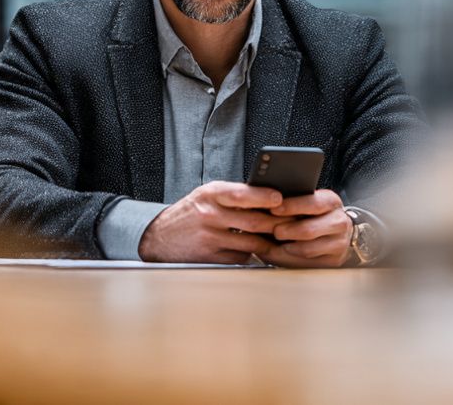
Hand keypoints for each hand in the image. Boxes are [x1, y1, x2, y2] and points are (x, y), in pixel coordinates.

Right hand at [138, 181, 293, 263]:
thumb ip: (233, 196)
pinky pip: (242, 258)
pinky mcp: (212, 258)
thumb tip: (270, 196)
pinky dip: (252, 255)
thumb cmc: (189, 213)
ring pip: (253, 242)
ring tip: (282, 237)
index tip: (281, 198)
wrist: (158, 238)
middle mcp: (209, 215)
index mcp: (209, 194)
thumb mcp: (205, 195)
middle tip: (294, 222)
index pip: (241, 193)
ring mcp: (210, 239)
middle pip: (255, 221)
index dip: (264, 196)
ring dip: (269, 241)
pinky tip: (256, 250)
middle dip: (277, 222)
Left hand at [258, 189, 351, 267]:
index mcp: (331, 202)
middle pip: (309, 230)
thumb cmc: (313, 214)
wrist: (335, 232)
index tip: (274, 209)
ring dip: (285, 248)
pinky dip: (290, 259)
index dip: (292, 206)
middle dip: (286, 231)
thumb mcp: (307, 202)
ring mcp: (339, 243)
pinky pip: (308, 263)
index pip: (313, 203)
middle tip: (272, 231)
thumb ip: (291, 202)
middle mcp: (339, 222)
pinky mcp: (334, 261)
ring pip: (307, 249)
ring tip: (272, 245)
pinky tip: (280, 253)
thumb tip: (266, 204)